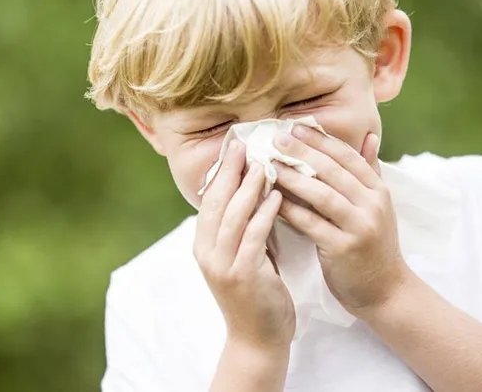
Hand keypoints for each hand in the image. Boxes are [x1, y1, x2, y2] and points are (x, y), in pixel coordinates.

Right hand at [195, 140, 295, 350]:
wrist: (258, 340)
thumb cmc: (257, 294)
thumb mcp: (244, 255)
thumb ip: (244, 227)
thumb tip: (255, 190)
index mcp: (204, 244)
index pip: (209, 198)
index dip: (221, 170)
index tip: (234, 144)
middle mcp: (207, 251)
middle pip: (215, 201)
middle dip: (230, 169)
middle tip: (244, 142)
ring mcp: (221, 265)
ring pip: (232, 216)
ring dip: (248, 187)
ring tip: (264, 163)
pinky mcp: (242, 276)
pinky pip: (252, 237)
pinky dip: (263, 214)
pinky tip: (277, 196)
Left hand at [272, 127, 411, 315]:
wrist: (385, 290)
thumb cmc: (374, 245)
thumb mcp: (378, 206)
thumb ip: (370, 171)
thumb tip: (369, 136)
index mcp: (378, 190)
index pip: (348, 156)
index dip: (321, 139)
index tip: (295, 126)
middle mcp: (372, 204)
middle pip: (334, 171)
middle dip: (303, 152)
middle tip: (277, 138)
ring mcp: (360, 227)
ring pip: (322, 195)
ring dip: (293, 178)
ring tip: (269, 165)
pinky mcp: (343, 248)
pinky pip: (312, 224)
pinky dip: (291, 210)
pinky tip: (272, 200)